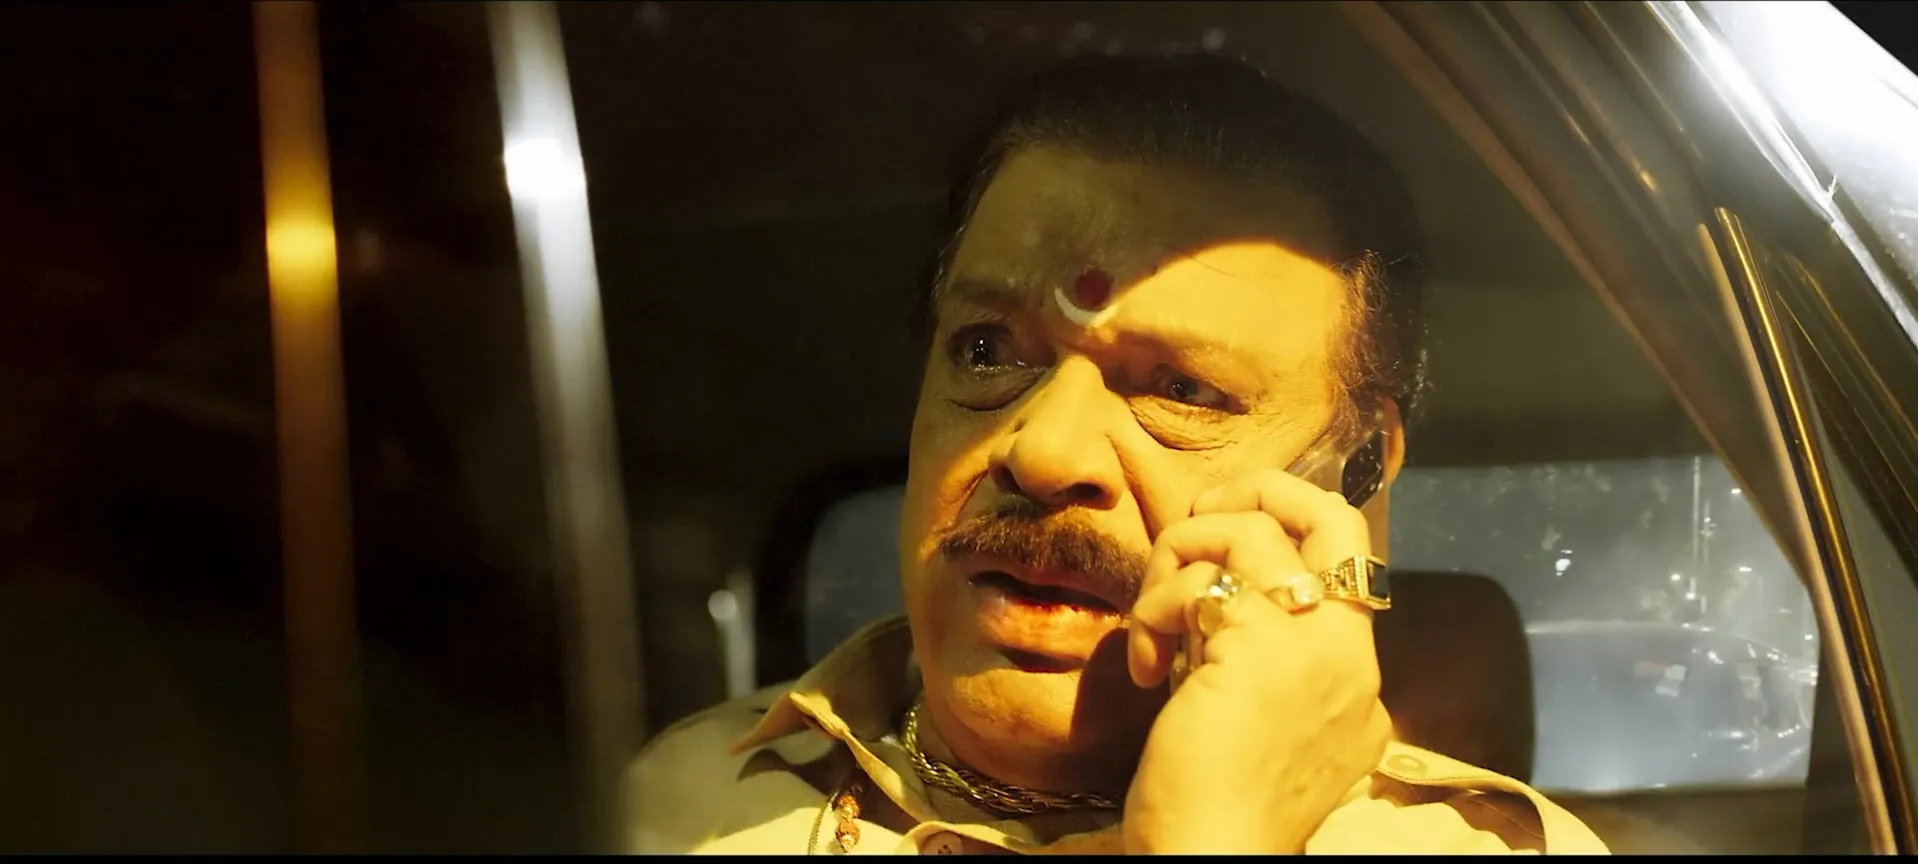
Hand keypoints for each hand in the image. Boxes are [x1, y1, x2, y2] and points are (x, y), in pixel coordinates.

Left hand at [1121, 470, 1391, 853]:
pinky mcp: (1258, 643)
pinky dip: (1156, 606)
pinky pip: (1199, 580)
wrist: (1214, 857)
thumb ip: (1265, 668)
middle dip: (1265, 489)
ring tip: (1155, 619)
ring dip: (1181, 554)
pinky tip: (1145, 664)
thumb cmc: (1219, 808)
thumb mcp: (1263, 727)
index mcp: (1360, 680)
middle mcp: (1352, 655)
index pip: (1345, 566)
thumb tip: (1221, 616)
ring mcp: (1313, 644)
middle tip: (1204, 512)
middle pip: (1334, 517)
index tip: (1218, 562)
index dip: (1274, 542)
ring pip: (1252, 530)